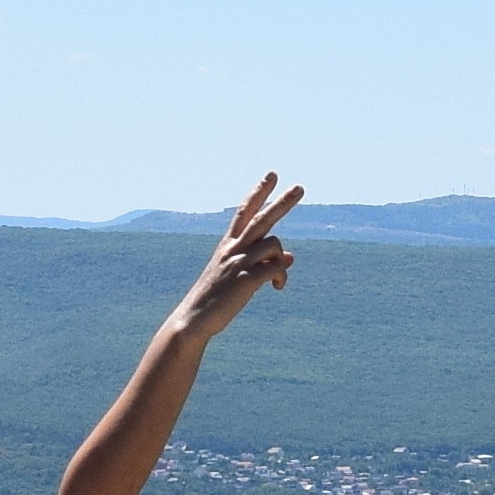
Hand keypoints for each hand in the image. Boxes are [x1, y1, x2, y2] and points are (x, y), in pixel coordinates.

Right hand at [177, 170, 302, 337]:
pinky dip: (282, 277)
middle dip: (282, 202)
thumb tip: (292, 257)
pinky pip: (276, 268)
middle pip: (262, 219)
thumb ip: (263, 263)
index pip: (244, 211)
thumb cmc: (216, 299)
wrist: (194, 319)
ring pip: (274, 245)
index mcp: (228, 245)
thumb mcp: (239, 276)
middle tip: (300, 187)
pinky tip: (278, 288)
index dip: (258, 192)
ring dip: (281, 259)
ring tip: (277, 280)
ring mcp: (239, 263)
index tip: (272, 175)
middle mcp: (233, 249)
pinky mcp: (245, 280)